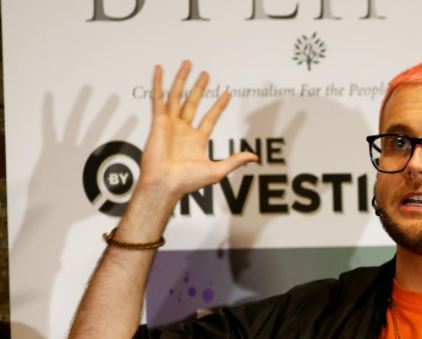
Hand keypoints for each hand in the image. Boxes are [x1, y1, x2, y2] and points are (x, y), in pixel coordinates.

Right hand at [138, 61, 257, 202]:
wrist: (165, 184)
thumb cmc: (187, 182)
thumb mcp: (217, 171)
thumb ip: (235, 160)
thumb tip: (255, 157)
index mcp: (197, 140)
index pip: (210, 118)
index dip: (219, 106)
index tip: (227, 93)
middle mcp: (183, 130)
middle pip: (193, 103)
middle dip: (200, 88)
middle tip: (206, 73)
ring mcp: (170, 124)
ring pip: (176, 96)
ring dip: (181, 79)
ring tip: (188, 64)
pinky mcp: (158, 122)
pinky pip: (158, 99)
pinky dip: (158, 83)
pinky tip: (160, 69)